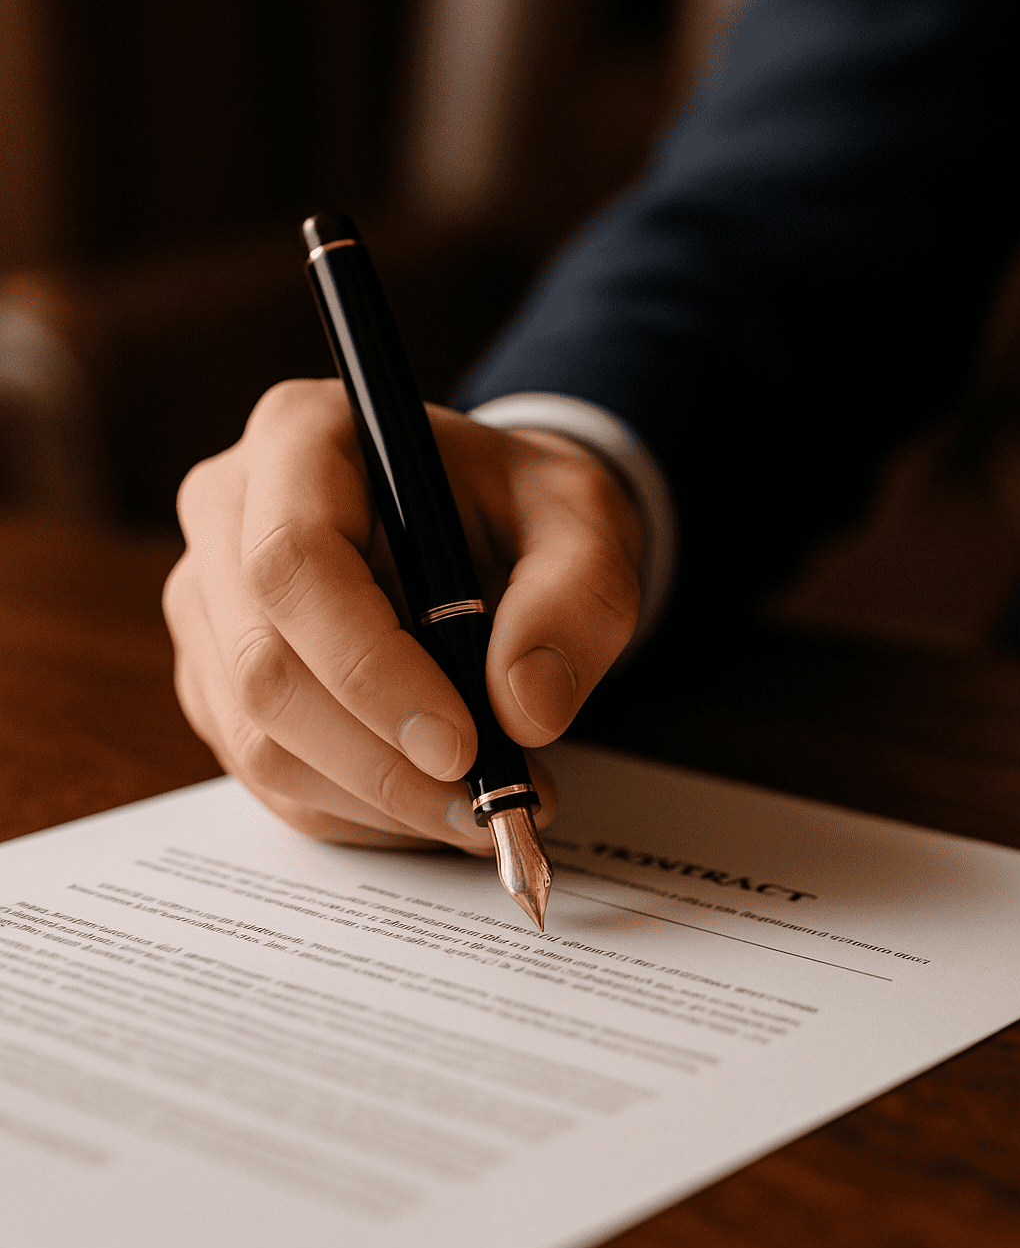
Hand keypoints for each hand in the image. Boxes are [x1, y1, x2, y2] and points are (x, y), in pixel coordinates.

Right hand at [163, 379, 643, 853]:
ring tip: (480, 807)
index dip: (368, 667)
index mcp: (299, 436)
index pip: (293, 561)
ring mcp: (208, 602)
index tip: (460, 744)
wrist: (482, 524)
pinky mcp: (214, 677)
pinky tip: (427, 804)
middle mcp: (227, 513)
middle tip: (487, 802)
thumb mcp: (582, 521)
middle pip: (263, 664)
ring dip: (374, 798)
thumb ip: (575, 598)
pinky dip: (353, 810)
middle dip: (380, 758)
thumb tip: (524, 709)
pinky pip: (263, 773)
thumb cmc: (517, 506)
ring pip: (256, 737)